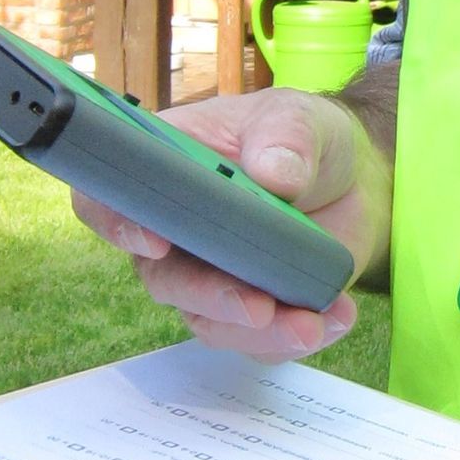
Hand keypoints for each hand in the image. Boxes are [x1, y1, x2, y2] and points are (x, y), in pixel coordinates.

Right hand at [70, 88, 384, 359]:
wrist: (352, 180)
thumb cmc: (304, 138)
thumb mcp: (300, 118)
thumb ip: (286, 138)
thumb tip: (274, 176)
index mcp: (162, 170)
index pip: (107, 198)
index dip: (116, 222)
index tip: (156, 240)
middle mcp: (172, 231)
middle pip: (162, 278)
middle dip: (209, 296)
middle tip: (256, 306)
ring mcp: (207, 276)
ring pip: (209, 320)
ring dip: (259, 332)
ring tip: (311, 323)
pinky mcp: (248, 308)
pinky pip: (255, 341)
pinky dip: (294, 338)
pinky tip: (336, 317)